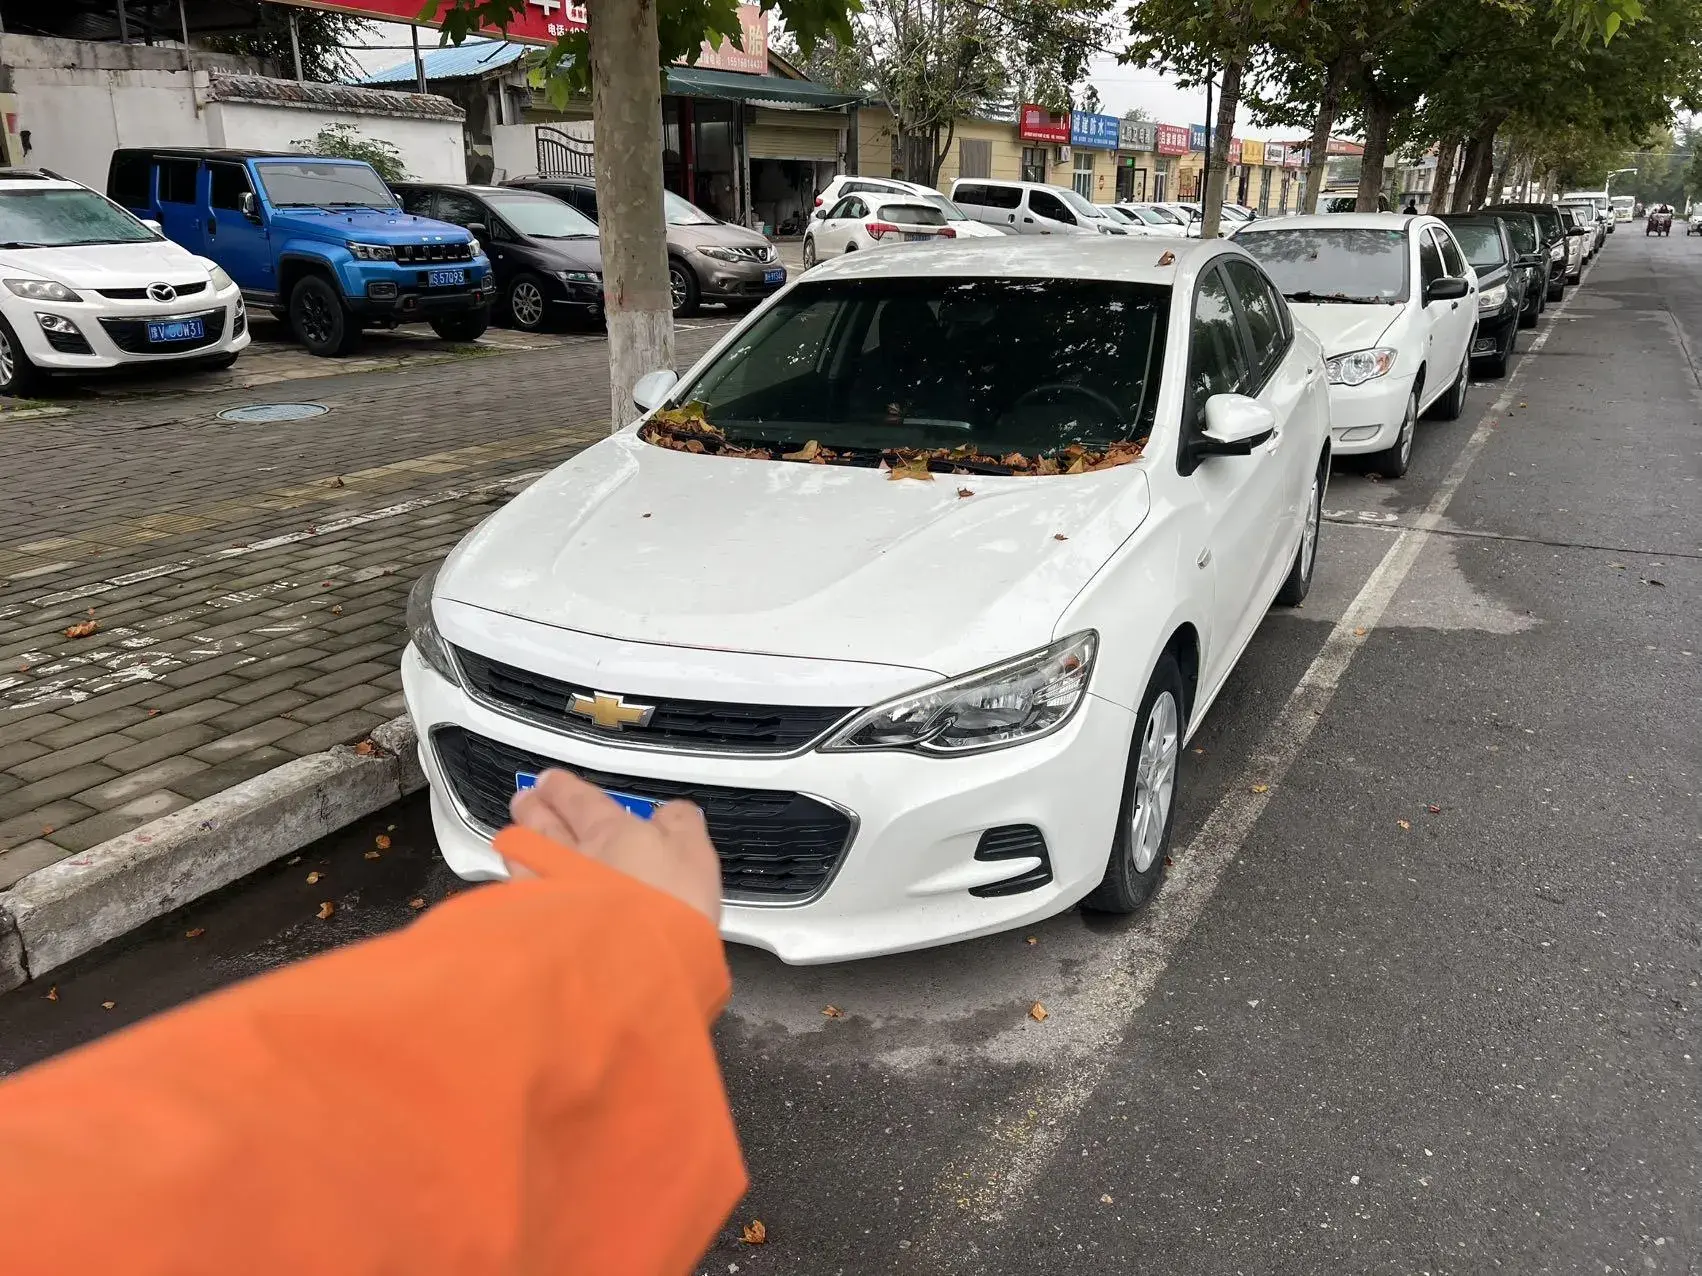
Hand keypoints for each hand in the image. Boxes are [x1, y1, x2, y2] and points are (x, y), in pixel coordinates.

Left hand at [508, 770, 720, 925]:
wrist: (633, 965)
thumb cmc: (670, 908)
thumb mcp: (695, 857)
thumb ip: (680, 826)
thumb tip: (670, 811)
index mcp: (609, 831)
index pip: (579, 799)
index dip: (562, 787)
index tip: (550, 781)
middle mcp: (568, 854)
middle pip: (540, 821)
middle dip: (532, 806)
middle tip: (526, 800)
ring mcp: (543, 890)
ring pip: (518, 854)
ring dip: (516, 841)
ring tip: (514, 836)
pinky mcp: (530, 926)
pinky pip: (512, 895)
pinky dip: (511, 885)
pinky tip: (513, 889)